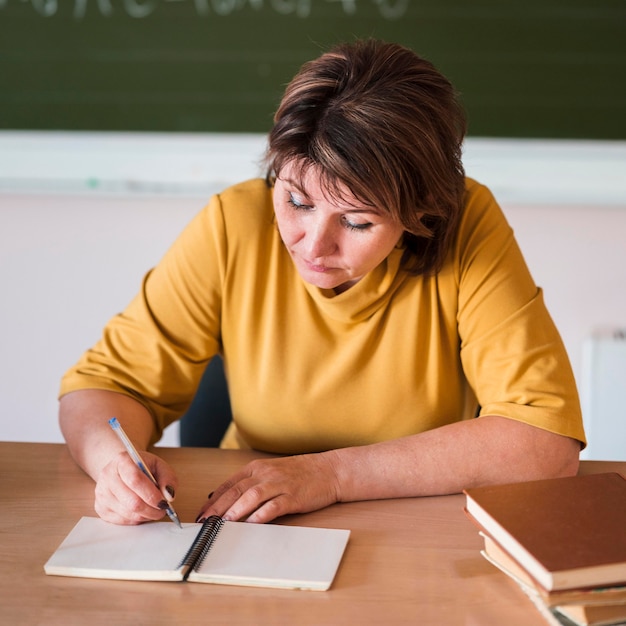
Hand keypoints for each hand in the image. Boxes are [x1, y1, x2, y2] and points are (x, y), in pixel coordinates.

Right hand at [94, 450, 178, 524]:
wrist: (121, 468)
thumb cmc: (142, 467)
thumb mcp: (158, 465)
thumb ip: (168, 478)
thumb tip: (169, 496)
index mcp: (122, 461)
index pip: (135, 480)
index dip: (151, 494)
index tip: (164, 502)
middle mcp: (108, 476)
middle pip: (131, 501)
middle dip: (151, 510)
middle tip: (163, 509)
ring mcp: (102, 493)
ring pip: (127, 514)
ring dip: (146, 516)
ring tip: (154, 509)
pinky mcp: (100, 508)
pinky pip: (122, 521)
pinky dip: (136, 519)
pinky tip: (142, 511)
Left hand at [196, 453, 340, 523]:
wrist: (329, 470)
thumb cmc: (300, 473)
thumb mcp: (271, 472)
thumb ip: (250, 483)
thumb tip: (225, 497)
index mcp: (258, 468)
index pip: (230, 484)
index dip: (214, 499)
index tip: (202, 513)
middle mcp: (266, 474)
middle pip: (237, 491)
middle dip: (218, 507)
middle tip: (205, 521)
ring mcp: (280, 484)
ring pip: (252, 496)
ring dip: (236, 510)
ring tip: (223, 523)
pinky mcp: (293, 496)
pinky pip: (275, 505)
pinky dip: (262, 514)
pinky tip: (252, 523)